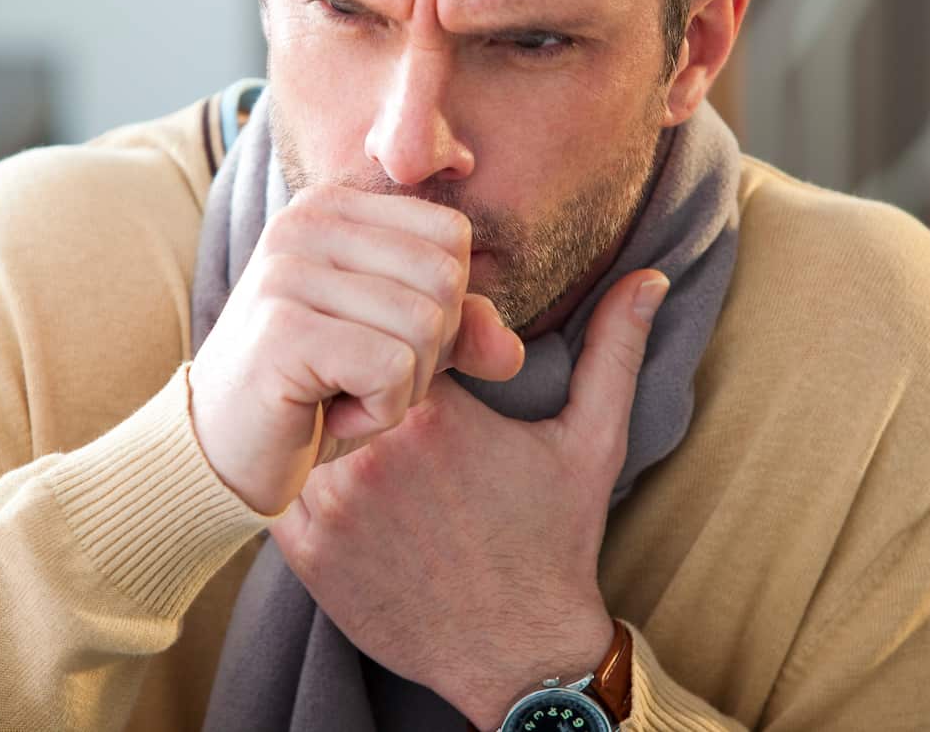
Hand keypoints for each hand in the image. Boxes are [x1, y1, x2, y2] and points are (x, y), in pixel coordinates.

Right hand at [189, 184, 524, 514]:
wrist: (218, 455)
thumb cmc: (312, 395)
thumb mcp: (399, 353)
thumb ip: (461, 333)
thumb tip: (511, 351)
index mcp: (333, 207)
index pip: (451, 237)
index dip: (443, 308)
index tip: (378, 343)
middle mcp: (305, 221)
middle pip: (445, 279)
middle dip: (426, 353)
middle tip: (360, 379)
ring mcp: (287, 271)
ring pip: (425, 327)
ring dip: (399, 389)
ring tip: (339, 396)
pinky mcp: (283, 329)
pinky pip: (392, 370)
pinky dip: (376, 414)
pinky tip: (324, 415)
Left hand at [271, 270, 668, 729]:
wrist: (518, 652)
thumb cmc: (555, 541)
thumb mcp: (593, 440)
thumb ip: (614, 350)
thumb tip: (649, 277)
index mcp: (437, 411)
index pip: (393, 331)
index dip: (408, 340)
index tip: (431, 366)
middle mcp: (373, 450)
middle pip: (342, 372)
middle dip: (362, 377)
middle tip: (387, 398)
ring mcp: (332, 502)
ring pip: (303, 423)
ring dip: (325, 421)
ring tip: (358, 435)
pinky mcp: (305, 550)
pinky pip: (280, 483)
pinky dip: (300, 474)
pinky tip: (342, 486)